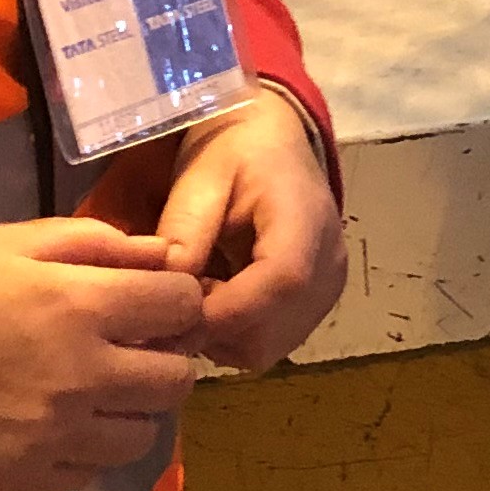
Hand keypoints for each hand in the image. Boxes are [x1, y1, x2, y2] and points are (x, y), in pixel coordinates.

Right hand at [0, 219, 204, 490]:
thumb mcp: (8, 240)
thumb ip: (95, 243)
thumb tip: (164, 255)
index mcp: (82, 306)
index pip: (184, 307)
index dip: (176, 300)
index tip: (151, 303)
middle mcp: (82, 378)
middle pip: (176, 380)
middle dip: (163, 358)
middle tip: (128, 348)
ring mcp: (54, 438)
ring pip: (141, 436)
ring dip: (130, 410)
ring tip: (91, 390)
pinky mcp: (23, 481)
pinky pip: (89, 474)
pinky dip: (84, 452)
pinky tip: (53, 424)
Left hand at [147, 90, 346, 370]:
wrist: (272, 143)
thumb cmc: (236, 150)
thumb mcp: (201, 176)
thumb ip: (184, 231)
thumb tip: (161, 290)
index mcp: (306, 220)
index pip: (280, 283)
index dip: (221, 311)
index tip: (165, 314)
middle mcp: (328, 265)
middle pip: (271, 331)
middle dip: (211, 329)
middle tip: (171, 300)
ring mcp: (326, 291)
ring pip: (267, 347)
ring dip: (219, 336)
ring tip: (195, 292)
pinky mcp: (314, 305)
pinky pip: (269, 342)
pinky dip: (233, 333)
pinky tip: (215, 297)